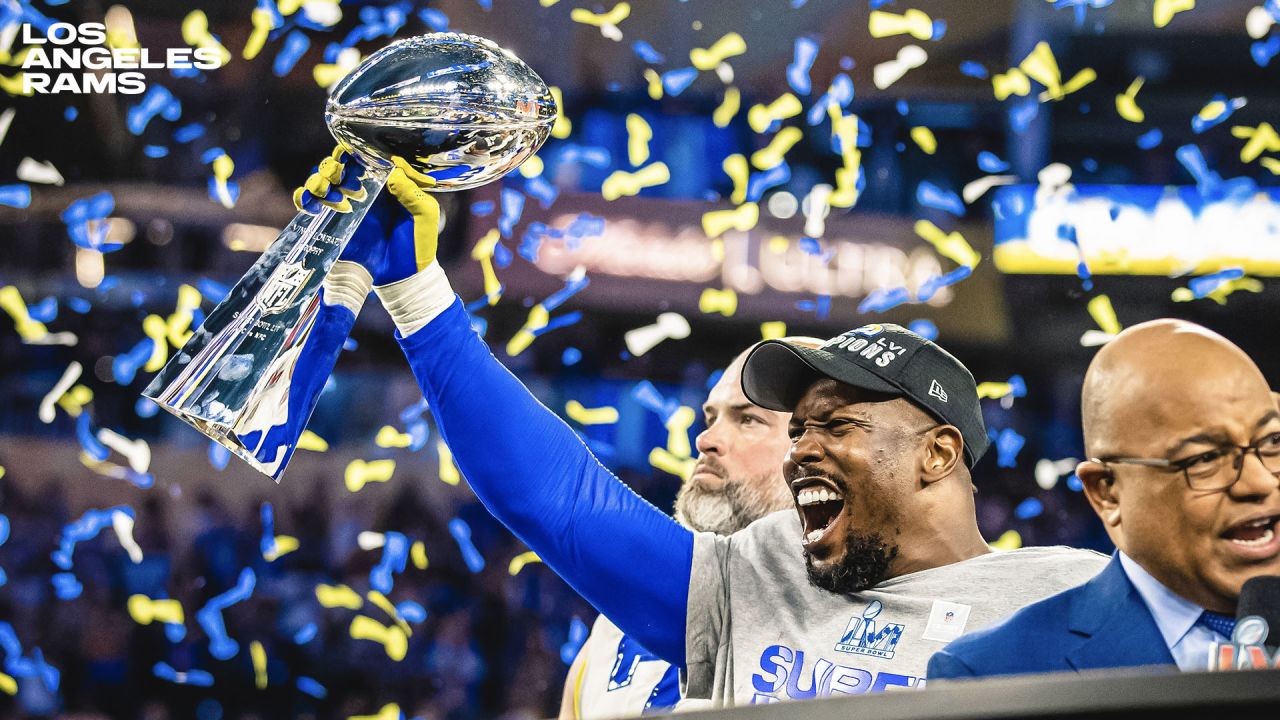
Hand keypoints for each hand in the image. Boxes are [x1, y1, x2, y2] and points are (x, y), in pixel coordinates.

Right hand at [294, 150, 441, 285]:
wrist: (404, 277)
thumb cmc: (418, 244)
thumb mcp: (425, 215)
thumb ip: (412, 192)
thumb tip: (392, 171)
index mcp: (384, 182)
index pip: (363, 156)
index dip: (355, 152)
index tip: (356, 160)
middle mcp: (362, 189)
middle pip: (337, 163)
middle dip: (336, 166)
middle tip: (348, 183)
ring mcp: (344, 204)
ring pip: (319, 178)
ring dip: (321, 181)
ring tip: (336, 198)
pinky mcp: (330, 222)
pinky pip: (307, 202)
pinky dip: (304, 197)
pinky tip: (315, 206)